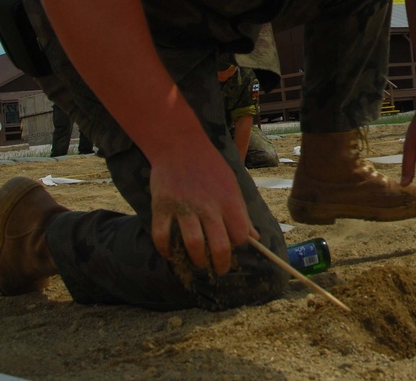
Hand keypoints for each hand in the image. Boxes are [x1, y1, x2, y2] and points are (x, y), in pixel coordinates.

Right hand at [149, 148, 256, 274]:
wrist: (180, 145)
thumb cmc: (210, 165)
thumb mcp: (232, 184)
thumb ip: (241, 212)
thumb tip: (254, 236)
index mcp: (229, 201)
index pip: (240, 235)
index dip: (238, 246)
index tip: (234, 248)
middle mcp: (208, 207)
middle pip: (219, 246)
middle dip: (221, 264)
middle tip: (219, 270)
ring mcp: (184, 208)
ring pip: (193, 245)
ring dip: (197, 261)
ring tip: (199, 264)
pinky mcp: (162, 207)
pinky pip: (162, 236)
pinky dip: (165, 250)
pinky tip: (170, 254)